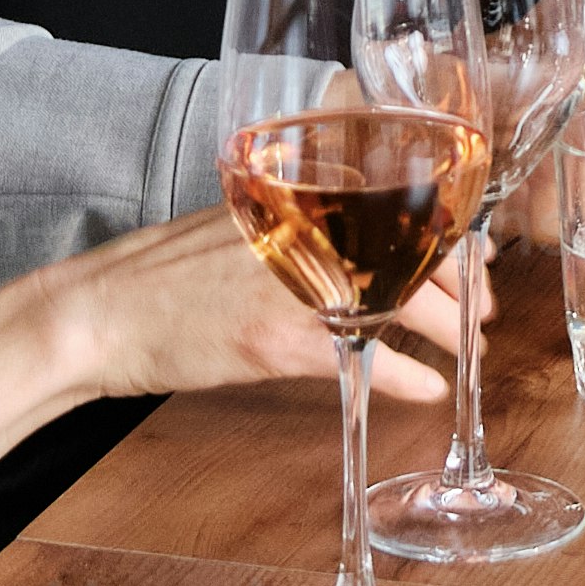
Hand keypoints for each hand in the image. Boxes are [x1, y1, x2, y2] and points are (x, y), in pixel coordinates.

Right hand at [43, 200, 473, 408]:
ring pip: (406, 302)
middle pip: (419, 250)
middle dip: (465, 289)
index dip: (453, 236)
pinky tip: (425, 389)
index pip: (405, 203)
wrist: (101, 312)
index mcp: (300, 195)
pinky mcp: (280, 337)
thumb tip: (369, 242)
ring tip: (467, 360)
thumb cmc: (169, 274)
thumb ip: (304, 227)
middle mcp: (307, 226)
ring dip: (450, 337)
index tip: (477, 264)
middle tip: (483, 319)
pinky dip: (407, 377)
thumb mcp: (245, 227)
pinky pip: (368, 357)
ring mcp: (297, 280)